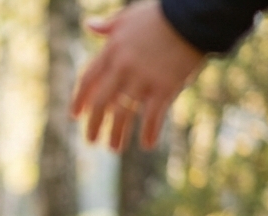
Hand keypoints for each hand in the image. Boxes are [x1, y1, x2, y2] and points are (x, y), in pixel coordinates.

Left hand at [70, 0, 205, 150]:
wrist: (193, 16)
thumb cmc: (162, 14)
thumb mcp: (129, 16)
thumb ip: (109, 26)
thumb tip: (90, 25)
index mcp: (112, 51)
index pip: (88, 80)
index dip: (80, 99)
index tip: (75, 115)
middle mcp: (123, 68)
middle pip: (101, 102)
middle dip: (94, 124)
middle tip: (90, 140)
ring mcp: (143, 79)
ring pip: (123, 113)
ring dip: (117, 134)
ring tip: (113, 148)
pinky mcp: (165, 87)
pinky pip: (154, 115)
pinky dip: (151, 132)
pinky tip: (148, 145)